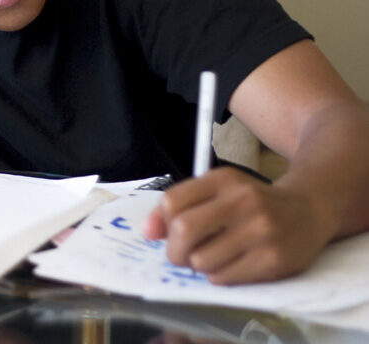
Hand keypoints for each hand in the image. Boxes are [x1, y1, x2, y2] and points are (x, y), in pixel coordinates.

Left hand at [142, 167, 333, 284]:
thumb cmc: (251, 203)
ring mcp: (261, 230)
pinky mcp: (274, 259)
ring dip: (198, 265)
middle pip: (184, 230)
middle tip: (180, 255)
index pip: (172, 202)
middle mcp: (243, 200)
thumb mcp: (216, 192)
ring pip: (202, 260)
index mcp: (223, 179)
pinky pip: (224, 277)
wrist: (308, 210)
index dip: (161, 224)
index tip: (166, 233)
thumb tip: (147, 231)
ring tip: (212, 258)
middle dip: (173, 251)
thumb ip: (179, 206)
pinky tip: (231, 264)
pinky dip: (218, 276)